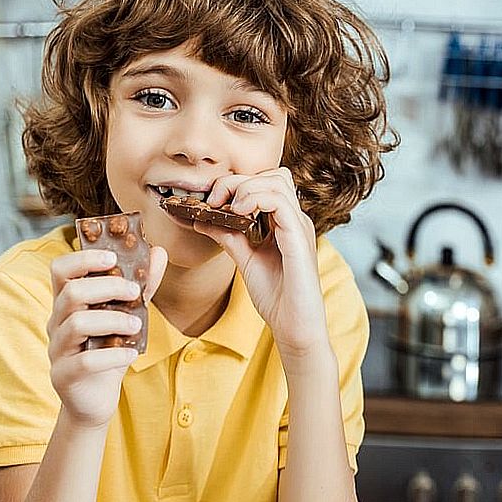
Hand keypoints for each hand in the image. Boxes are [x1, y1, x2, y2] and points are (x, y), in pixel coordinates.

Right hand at [47, 246, 166, 428]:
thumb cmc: (108, 351)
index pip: (60, 269)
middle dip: (107, 287)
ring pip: (77, 323)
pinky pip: (85, 362)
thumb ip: (141, 286)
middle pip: (72, 292)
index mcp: (66, 302)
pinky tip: (131, 355)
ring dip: (113, 320)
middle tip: (134, 292)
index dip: (83, 259)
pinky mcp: (63, 376)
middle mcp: (56, 322)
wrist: (95, 399)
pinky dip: (113, 356)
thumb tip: (158, 252)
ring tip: (137, 326)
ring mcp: (57, 349)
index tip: (113, 259)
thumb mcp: (126, 316)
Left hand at [195, 168, 329, 359]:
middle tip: (214, 201)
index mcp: (284, 222)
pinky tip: (239, 215)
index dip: (236, 184)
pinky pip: (279, 201)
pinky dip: (254, 199)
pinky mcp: (298, 238)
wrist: (293, 326)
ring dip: (245, 188)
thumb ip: (228, 236)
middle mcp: (294, 219)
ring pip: (276, 181)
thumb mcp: (244, 259)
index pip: (265, 182)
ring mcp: (299, 227)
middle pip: (271, 174)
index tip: (211, 202)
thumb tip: (202, 218)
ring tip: (227, 209)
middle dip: (237, 181)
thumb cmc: (276, 297)